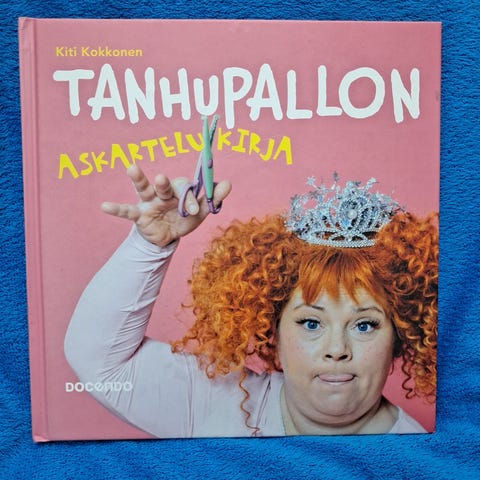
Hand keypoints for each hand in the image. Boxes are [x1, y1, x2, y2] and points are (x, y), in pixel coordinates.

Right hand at [101, 165, 231, 246]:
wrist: (168, 238)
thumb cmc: (184, 220)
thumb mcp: (200, 212)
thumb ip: (213, 198)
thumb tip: (228, 183)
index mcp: (180, 190)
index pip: (185, 187)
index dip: (189, 197)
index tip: (194, 210)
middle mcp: (164, 192)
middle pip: (166, 184)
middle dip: (166, 185)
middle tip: (164, 182)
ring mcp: (150, 202)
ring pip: (144, 188)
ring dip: (139, 179)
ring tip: (132, 168)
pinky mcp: (140, 215)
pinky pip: (127, 211)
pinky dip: (116, 209)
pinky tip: (104, 206)